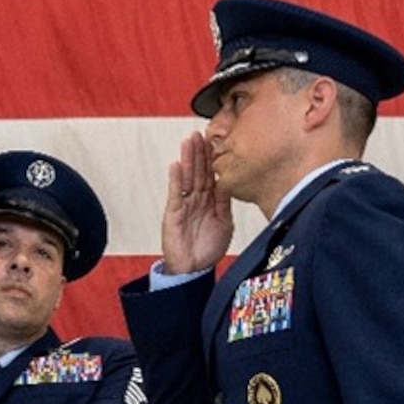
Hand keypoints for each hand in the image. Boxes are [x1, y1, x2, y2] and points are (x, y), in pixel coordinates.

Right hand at [161, 131, 233, 273]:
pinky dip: (176, 180)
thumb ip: (225, 203)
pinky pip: (175, 193)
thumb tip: (229, 183)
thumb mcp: (224, 223)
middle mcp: (197, 200)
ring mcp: (184, 205)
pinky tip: (176, 165)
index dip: (213, 158)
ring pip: (187, 177)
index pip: (211, 175)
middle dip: (199, 152)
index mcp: (210, 201)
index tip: (216, 140)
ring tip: (188, 141)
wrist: (194, 270)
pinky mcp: (174, 213)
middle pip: (198, 171)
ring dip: (187, 159)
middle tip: (200, 133)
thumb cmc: (208, 249)